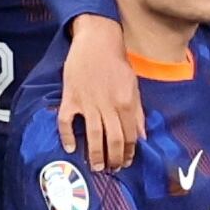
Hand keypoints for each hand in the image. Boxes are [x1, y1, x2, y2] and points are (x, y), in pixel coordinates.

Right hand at [59, 21, 143, 170]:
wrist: (96, 40)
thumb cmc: (117, 63)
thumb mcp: (134, 86)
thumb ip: (138, 112)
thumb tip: (142, 136)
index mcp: (126, 103)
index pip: (129, 136)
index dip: (128, 152)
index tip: (125, 162)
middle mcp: (108, 105)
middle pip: (112, 140)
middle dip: (113, 159)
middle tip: (111, 168)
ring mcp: (88, 102)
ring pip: (92, 136)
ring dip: (95, 155)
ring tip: (96, 166)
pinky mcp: (70, 97)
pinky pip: (66, 122)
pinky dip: (67, 137)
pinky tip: (71, 148)